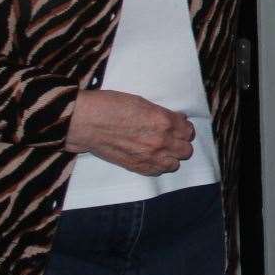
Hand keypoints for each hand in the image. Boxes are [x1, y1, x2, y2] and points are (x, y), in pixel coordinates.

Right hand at [64, 90, 193, 175]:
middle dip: (180, 143)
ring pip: (175, 164)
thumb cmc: (110, 106)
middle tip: (172, 138)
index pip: (188, 130)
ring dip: (171, 156)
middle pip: (186, 149)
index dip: (183, 128)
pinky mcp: (138, 167)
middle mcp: (161, 141)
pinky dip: (157, 165)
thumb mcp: (142, 102)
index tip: (178, 126)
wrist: (87, 122)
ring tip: (161, 150)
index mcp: (164, 121)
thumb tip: (175, 120)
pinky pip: (158, 172)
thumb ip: (162, 114)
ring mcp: (150, 157)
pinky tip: (151, 157)